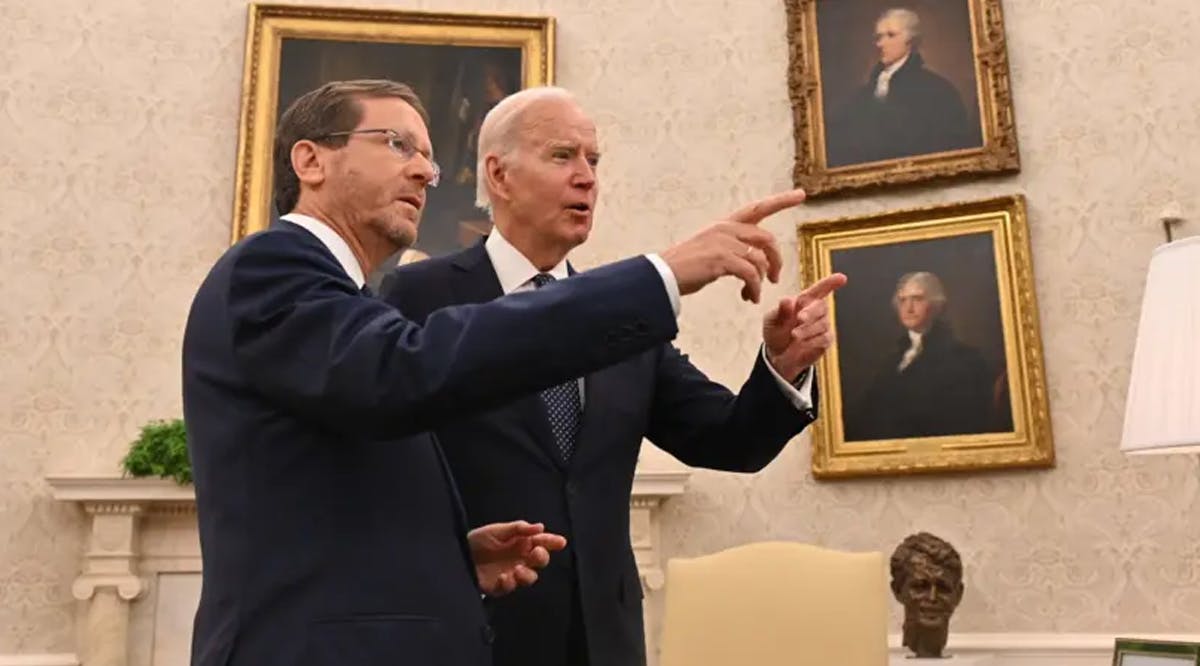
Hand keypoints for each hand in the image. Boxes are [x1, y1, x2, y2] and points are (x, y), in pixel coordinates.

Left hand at [468, 520, 566, 596]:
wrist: (458, 554)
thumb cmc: (479, 540)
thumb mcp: (497, 530)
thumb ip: (518, 528)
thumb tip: (540, 527)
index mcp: (522, 543)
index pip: (542, 542)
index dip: (552, 542)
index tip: (560, 542)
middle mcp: (520, 558)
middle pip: (540, 561)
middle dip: (542, 557)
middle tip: (535, 553)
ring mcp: (512, 573)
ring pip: (530, 578)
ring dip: (528, 574)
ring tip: (517, 569)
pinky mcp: (500, 586)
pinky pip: (510, 587)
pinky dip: (508, 583)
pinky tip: (502, 577)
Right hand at [660, 189, 805, 303]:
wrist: (662, 275)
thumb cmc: (684, 267)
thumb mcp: (709, 249)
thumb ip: (730, 248)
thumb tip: (751, 260)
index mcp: (724, 225)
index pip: (757, 209)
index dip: (781, 201)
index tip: (800, 195)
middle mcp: (726, 230)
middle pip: (767, 239)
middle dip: (776, 259)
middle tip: (774, 278)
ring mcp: (724, 243)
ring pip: (760, 259)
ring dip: (762, 280)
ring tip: (753, 294)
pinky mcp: (721, 259)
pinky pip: (750, 274)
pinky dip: (753, 289)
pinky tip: (749, 297)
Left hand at [763, 273, 847, 378]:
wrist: (777, 355)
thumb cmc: (775, 332)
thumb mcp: (772, 321)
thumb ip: (780, 312)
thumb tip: (787, 300)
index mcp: (803, 301)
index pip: (819, 289)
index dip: (830, 283)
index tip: (842, 278)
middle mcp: (815, 311)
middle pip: (821, 306)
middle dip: (811, 312)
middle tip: (799, 318)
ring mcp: (822, 325)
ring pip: (823, 324)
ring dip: (808, 330)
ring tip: (794, 335)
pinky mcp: (825, 340)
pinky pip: (825, 338)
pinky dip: (813, 341)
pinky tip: (802, 344)